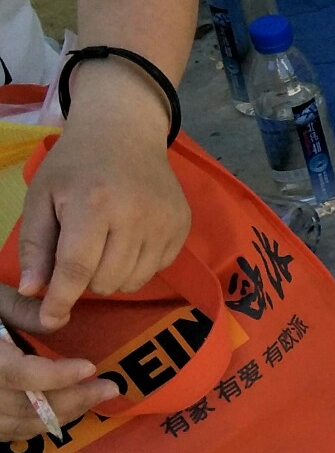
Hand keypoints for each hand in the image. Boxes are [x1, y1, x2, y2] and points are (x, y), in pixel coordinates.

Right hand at [0, 284, 111, 435]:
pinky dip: (35, 426)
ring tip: (92, 399)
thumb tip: (61, 321)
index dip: (56, 376)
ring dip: (60, 416)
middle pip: (25, 406)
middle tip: (110, 388)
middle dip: (73, 400)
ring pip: (18, 425)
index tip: (90, 367)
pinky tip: (60, 412)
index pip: (19, 374)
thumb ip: (22, 311)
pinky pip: (4, 433)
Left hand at [18, 75, 190, 330]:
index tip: (49, 320)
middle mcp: (135, 215)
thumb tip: (33, 292)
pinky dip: (136, 266)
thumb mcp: (41, 197)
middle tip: (78, 252)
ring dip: (111, 276)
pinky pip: (155, 270)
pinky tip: (127, 239)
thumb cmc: (75, 164)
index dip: (61, 299)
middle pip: (105, 281)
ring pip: (132, 282)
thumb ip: (35, 246)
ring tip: (104, 246)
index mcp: (94, 204)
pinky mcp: (182, 227)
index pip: (76, 267)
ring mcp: (165, 222)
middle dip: (85, 280)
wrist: (125, 131)